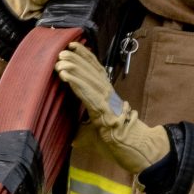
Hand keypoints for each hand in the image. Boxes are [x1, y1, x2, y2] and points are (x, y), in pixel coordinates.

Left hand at [55, 44, 168, 173]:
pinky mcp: (103, 109)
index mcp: (107, 94)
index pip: (96, 70)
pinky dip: (75, 82)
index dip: (85, 56)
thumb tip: (71, 138)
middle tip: (62, 50)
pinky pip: (87, 92)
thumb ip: (83, 131)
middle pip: (91, 70)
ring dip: (73, 67)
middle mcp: (108, 93)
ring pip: (88, 78)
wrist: (133, 147)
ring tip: (60, 60)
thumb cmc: (117, 140)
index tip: (72, 46)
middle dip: (76, 58)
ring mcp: (106, 100)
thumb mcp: (95, 132)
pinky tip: (64, 74)